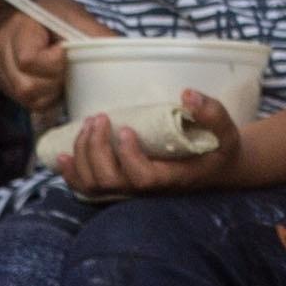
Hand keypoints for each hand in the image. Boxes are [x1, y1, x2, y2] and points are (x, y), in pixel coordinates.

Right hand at [0, 8, 93, 114]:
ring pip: (27, 99)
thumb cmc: (52, 14)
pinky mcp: (5, 84)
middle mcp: (2, 51)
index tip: (67, 55)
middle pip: (27, 86)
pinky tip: (54, 84)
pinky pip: (27, 103)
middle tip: (69, 71)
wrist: (26, 17)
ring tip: (63, 77)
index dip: (53, 64)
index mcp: (19, 28)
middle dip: (55, 83)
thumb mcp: (72, 13)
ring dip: (51, 94)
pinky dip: (45, 98)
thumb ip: (93, 32)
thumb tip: (121, 48)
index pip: (29, 59)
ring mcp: (0, 70)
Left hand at [63, 90, 246, 197]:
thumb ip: (211, 113)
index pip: (143, 178)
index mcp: (172, 179)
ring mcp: (130, 191)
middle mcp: (147, 192)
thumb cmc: (217, 149)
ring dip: (82, 155)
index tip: (125, 129)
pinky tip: (60, 156)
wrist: (213, 169)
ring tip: (87, 126)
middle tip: (100, 119)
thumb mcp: (225, 131)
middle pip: (110, 181)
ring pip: (94, 185)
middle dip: (97, 149)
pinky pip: (87, 189)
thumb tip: (187, 94)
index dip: (129, 157)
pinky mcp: (120, 186)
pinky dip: (70, 174)